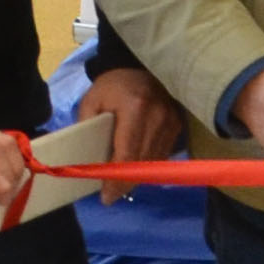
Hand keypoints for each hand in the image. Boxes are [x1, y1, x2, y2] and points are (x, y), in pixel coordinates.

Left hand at [72, 67, 184, 203]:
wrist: (139, 66)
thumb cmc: (112, 85)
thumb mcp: (91, 102)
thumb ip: (87, 127)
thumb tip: (85, 159)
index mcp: (136, 109)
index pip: (128, 153)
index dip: (117, 179)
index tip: (106, 196)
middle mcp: (159, 117)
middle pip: (143, 162)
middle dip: (126, 183)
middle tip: (110, 196)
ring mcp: (172, 122)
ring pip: (155, 162)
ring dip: (138, 177)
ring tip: (121, 186)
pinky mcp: (178, 126)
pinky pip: (162, 154)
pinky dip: (148, 166)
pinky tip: (136, 170)